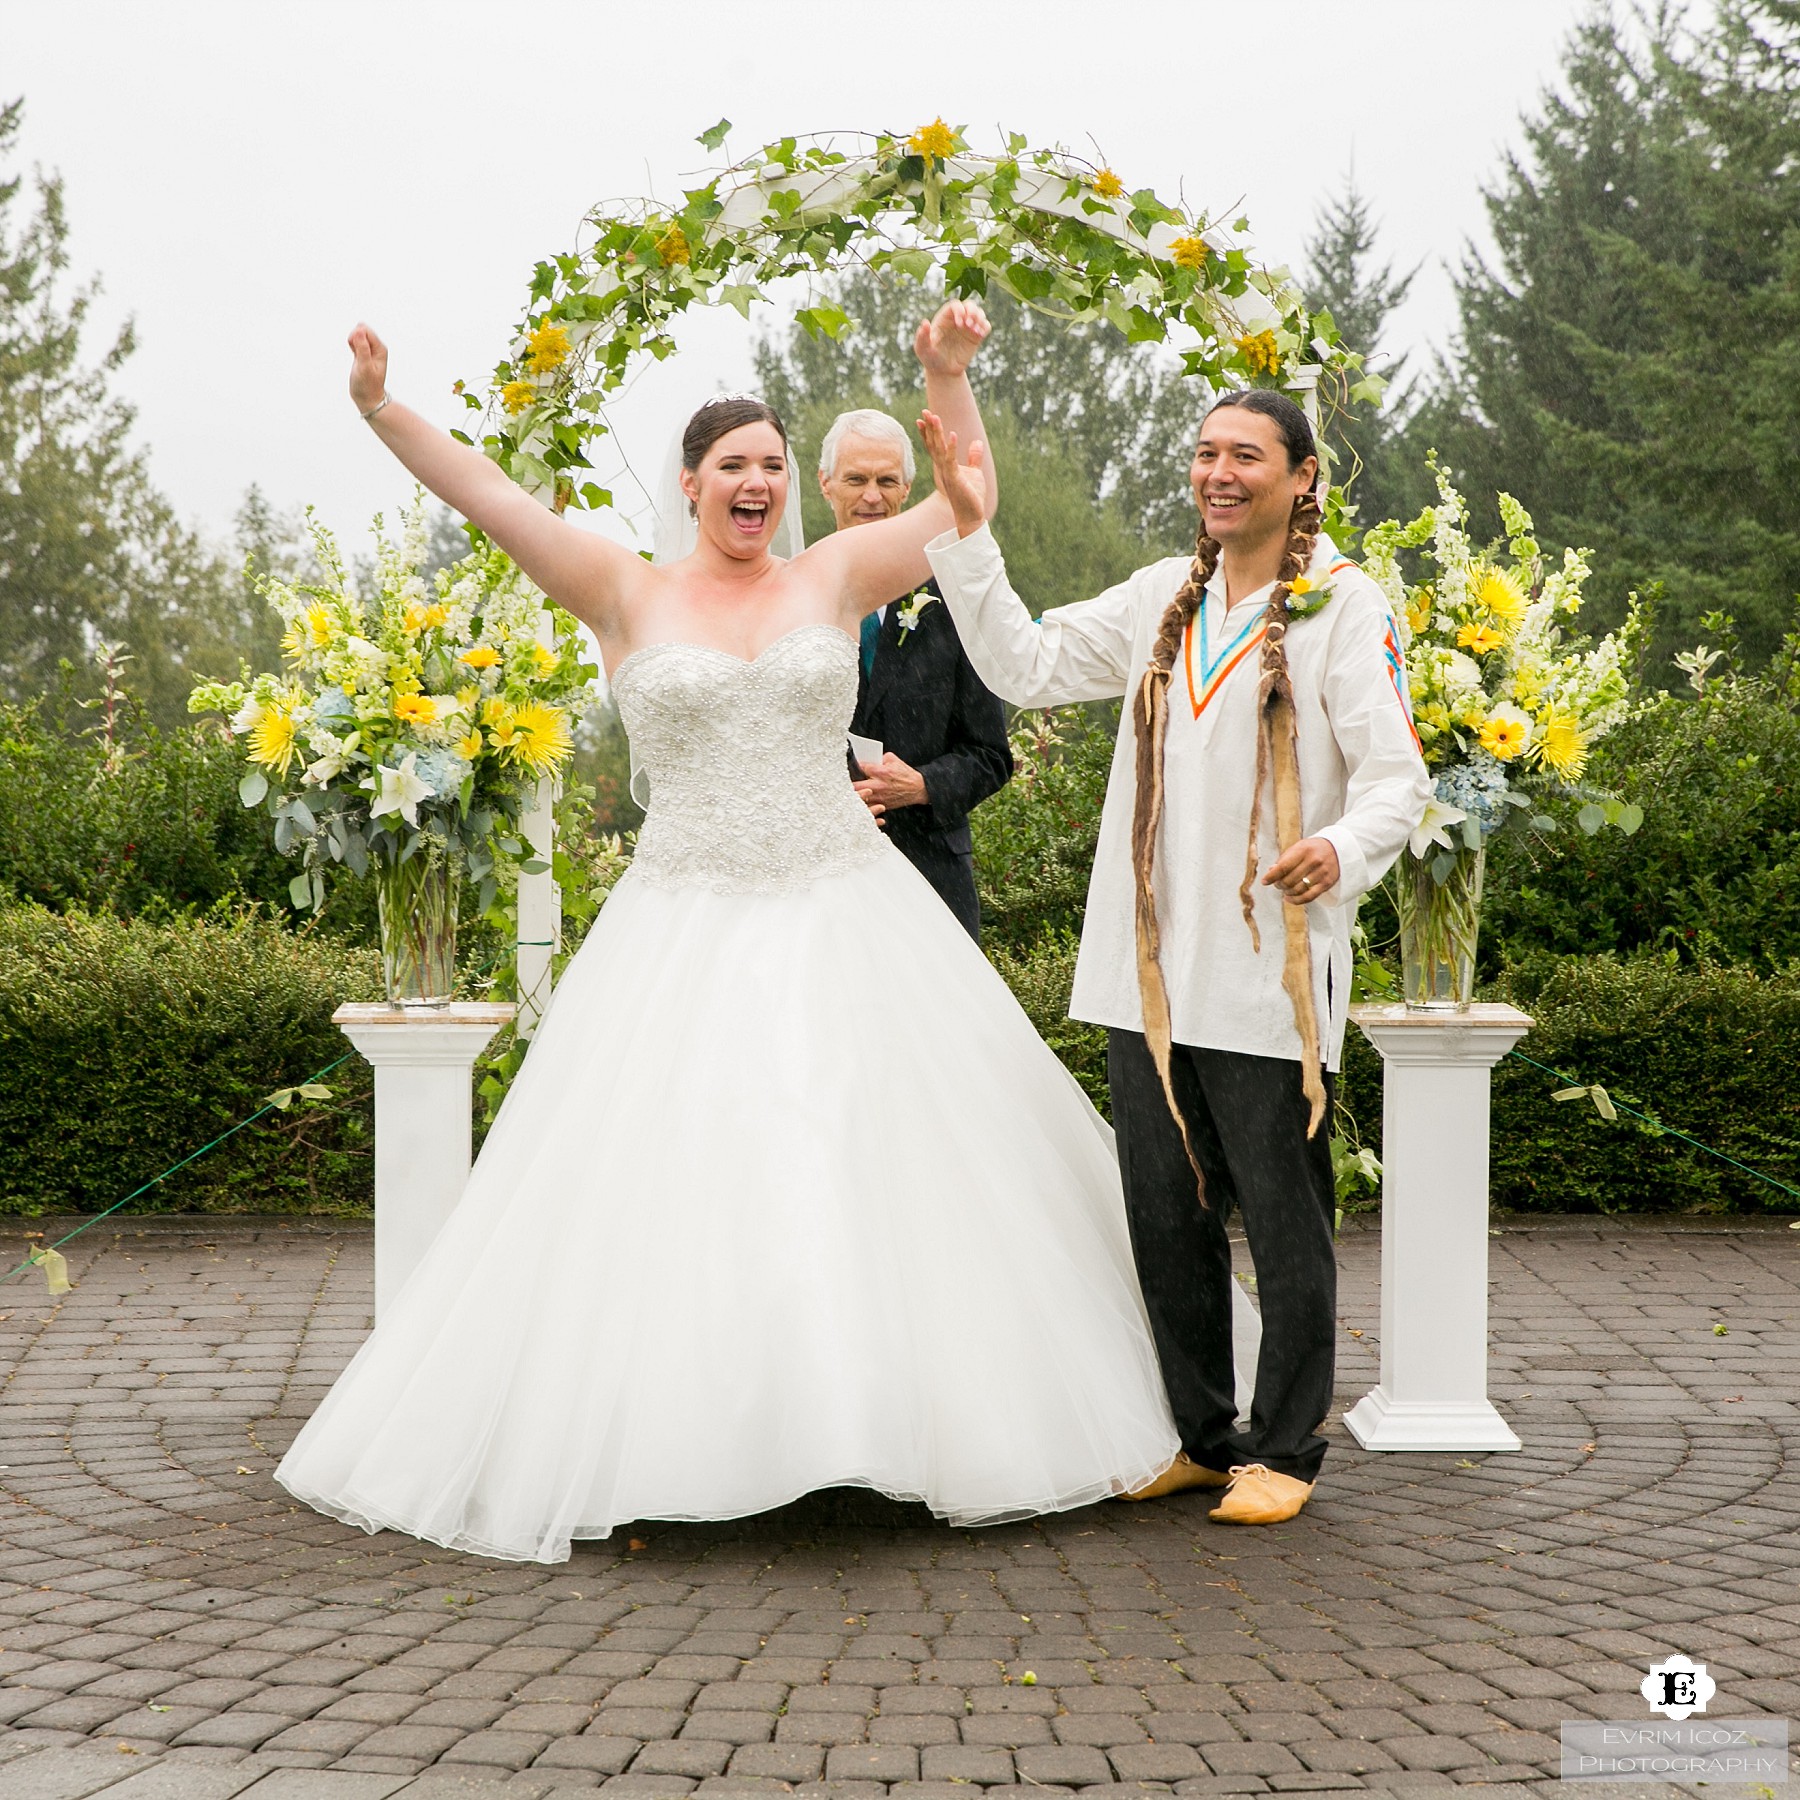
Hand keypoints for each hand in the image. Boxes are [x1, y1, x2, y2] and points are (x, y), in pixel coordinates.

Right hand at [348, 323, 388, 413]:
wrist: (368, 398)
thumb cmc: (367, 386)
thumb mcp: (364, 367)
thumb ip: (362, 348)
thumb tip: (359, 330)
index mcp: (380, 349)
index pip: (366, 330)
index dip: (356, 336)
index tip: (355, 348)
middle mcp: (377, 348)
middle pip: (361, 330)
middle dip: (354, 338)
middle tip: (355, 354)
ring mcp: (370, 350)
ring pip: (357, 334)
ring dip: (352, 342)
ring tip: (356, 357)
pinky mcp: (363, 353)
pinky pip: (355, 341)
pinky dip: (351, 346)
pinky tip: (354, 356)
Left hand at [854, 752, 928, 813]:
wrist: (918, 789)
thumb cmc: (906, 774)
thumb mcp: (894, 760)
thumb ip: (880, 757)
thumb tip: (869, 757)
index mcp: (881, 772)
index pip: (860, 767)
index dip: (854, 765)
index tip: (851, 765)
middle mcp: (878, 785)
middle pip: (855, 786)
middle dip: (848, 783)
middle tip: (844, 781)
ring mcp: (879, 797)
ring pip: (860, 798)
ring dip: (854, 795)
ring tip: (849, 792)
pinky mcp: (882, 805)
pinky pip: (867, 807)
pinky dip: (862, 804)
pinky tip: (858, 801)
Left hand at [913, 298, 989, 376]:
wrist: (943, 372)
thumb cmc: (930, 359)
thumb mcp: (922, 349)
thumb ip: (922, 336)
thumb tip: (925, 322)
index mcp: (944, 318)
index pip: (955, 306)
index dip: (959, 310)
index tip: (959, 323)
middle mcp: (957, 319)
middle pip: (969, 305)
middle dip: (972, 311)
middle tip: (968, 324)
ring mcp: (968, 327)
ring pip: (979, 312)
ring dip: (979, 318)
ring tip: (975, 330)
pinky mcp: (976, 337)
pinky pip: (985, 326)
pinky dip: (985, 327)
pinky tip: (979, 334)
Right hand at [918, 411, 987, 538]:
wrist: (971, 516)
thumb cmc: (972, 496)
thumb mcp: (975, 473)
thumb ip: (974, 457)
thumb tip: (977, 442)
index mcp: (946, 466)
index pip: (934, 446)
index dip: (928, 432)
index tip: (923, 418)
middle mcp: (943, 469)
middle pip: (934, 445)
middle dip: (929, 428)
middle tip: (924, 411)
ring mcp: (947, 474)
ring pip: (940, 450)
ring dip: (937, 433)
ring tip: (934, 417)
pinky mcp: (955, 479)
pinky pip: (951, 461)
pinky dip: (952, 448)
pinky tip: (953, 435)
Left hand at [1263, 837, 1340, 904]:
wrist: (1337, 849)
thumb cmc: (1312, 849)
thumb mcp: (1298, 847)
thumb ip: (1284, 859)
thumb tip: (1270, 872)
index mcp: (1304, 850)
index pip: (1283, 866)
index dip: (1271, 876)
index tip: (1264, 881)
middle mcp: (1313, 861)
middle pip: (1289, 880)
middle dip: (1279, 885)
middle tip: (1277, 884)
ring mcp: (1321, 873)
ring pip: (1297, 890)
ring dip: (1287, 892)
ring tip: (1284, 889)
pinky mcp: (1327, 883)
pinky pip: (1308, 897)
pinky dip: (1296, 900)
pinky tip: (1288, 898)